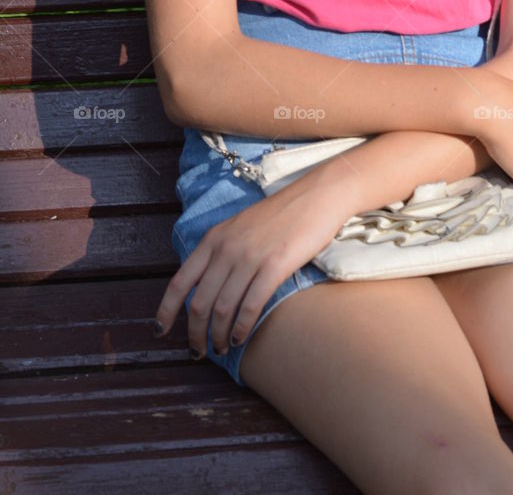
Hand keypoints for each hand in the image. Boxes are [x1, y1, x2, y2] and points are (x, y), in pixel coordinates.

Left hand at [154, 172, 353, 356]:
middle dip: (195, 334)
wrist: (317, 195)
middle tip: (199, 351)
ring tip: (222, 348)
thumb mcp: (241, 227)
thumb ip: (222, 252)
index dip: (166, 311)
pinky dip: (242, 327)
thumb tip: (209, 287)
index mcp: (214, 238)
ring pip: (222, 308)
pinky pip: (250, 305)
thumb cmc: (282, 214)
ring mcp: (250, 256)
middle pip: (199, 303)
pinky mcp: (275, 265)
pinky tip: (242, 338)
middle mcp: (226, 248)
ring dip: (219, 336)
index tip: (161, 331)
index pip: (179, 281)